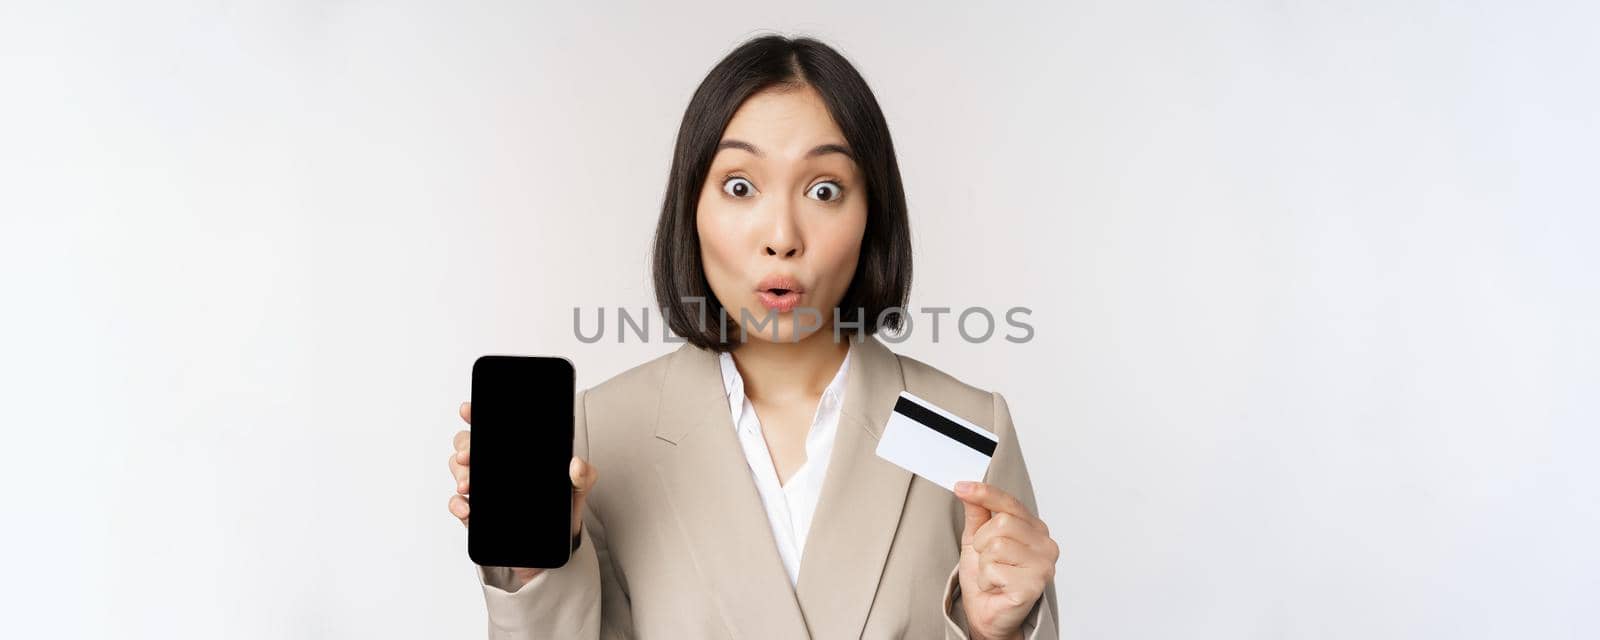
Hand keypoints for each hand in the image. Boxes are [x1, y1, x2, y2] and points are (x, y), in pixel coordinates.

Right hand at [448, 401, 598, 586]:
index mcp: (516, 455)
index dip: (477, 416)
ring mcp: (483, 490)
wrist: (550, 554)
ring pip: (459, 469)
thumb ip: (583, 476)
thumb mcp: (576, 491)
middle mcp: (496, 468)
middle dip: (464, 446)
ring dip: (459, 473)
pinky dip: (457, 505)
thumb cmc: (561, 515)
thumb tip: (576, 464)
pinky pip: (457, 504)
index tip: (469, 411)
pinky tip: (467, 509)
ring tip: (469, 485)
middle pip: (468, 444)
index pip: (493, 429)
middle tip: (469, 456)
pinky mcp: (476, 514)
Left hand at [954, 481, 1058, 639]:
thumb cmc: (987, 578)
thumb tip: (968, 488)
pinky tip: (995, 586)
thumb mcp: (975, 540)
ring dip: (983, 563)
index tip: (961, 487)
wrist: (986, 614)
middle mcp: (1044, 544)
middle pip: (1002, 522)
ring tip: (991, 574)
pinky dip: (986, 579)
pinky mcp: (1034, 585)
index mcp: (1034, 529)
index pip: (1010, 503)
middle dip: (982, 541)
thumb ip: (976, 513)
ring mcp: (1043, 565)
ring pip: (997, 545)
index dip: (985, 493)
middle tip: (985, 559)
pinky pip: (996, 569)